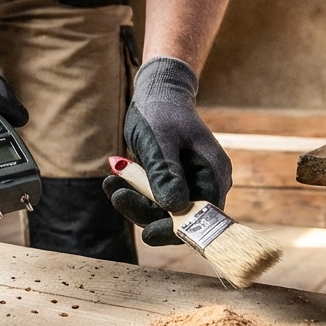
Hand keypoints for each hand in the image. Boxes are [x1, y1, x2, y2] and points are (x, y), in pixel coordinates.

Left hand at [105, 56, 230, 245]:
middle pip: (178, 216)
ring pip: (162, 210)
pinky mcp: (173, 183)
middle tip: (116, 195)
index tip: (147, 234)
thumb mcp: (159, 141)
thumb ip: (165, 173)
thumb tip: (174, 207)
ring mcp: (190, 184)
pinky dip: (134, 192)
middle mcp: (206, 183)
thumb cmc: (161, 111)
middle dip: (145, 210)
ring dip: (134, 200)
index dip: (176, 230)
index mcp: (214, 173)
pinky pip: (153, 198)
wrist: (158, 92)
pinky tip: (114, 180)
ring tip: (111, 183)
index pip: (202, 217)